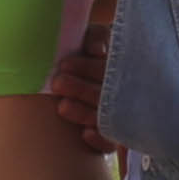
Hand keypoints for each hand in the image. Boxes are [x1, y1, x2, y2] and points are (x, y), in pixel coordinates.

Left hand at [43, 27, 118, 157]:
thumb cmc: (88, 49)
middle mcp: (121, 92)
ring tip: (63, 106)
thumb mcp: (94, 36)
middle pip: (104, 93)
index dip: (86, 67)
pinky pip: (110, 143)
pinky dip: (100, 140)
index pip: (106, 68)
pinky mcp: (112, 136)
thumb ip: (95, 37)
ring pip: (104, 118)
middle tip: (57, 84)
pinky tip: (85, 134)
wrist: (85, 69)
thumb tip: (97, 51)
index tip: (64, 65)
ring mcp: (118, 115)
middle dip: (81, 89)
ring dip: (84, 113)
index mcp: (119, 67)